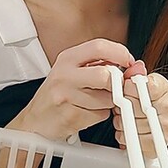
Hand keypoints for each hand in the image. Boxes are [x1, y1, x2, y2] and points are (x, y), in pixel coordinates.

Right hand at [7, 39, 133, 141]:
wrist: (35, 121)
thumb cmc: (58, 94)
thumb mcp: (73, 71)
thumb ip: (100, 65)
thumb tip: (133, 66)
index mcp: (67, 58)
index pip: (99, 46)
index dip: (120, 53)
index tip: (129, 62)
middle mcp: (65, 74)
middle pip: (105, 74)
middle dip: (116, 84)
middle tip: (116, 87)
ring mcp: (66, 96)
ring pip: (107, 98)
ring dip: (109, 102)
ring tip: (95, 101)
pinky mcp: (70, 116)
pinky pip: (101, 115)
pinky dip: (100, 115)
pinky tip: (88, 112)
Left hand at [112, 66, 167, 157]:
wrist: (153, 118)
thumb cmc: (143, 99)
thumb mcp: (138, 81)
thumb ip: (134, 74)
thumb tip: (136, 68)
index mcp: (165, 88)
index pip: (147, 87)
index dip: (130, 88)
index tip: (124, 89)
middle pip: (139, 107)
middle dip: (124, 105)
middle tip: (121, 104)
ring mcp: (166, 128)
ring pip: (135, 125)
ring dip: (123, 122)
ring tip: (123, 117)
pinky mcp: (158, 145)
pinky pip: (136, 142)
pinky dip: (125, 137)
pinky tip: (126, 130)